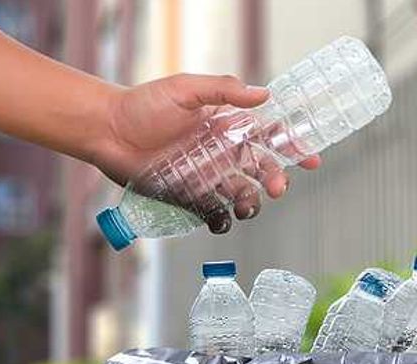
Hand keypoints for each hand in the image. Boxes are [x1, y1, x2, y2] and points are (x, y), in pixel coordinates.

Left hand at [90, 73, 321, 233]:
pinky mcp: (190, 197)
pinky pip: (214, 214)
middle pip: (263, 172)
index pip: (270, 137)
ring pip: (243, 196)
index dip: (293, 147)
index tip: (310, 158)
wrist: (105, 131)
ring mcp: (208, 177)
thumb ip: (223, 90)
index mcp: (228, 127)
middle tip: (276, 188)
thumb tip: (263, 94)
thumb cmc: (141, 105)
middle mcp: (223, 154)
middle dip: (276, 181)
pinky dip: (221, 220)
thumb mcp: (184, 89)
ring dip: (251, 204)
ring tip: (244, 206)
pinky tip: (220, 218)